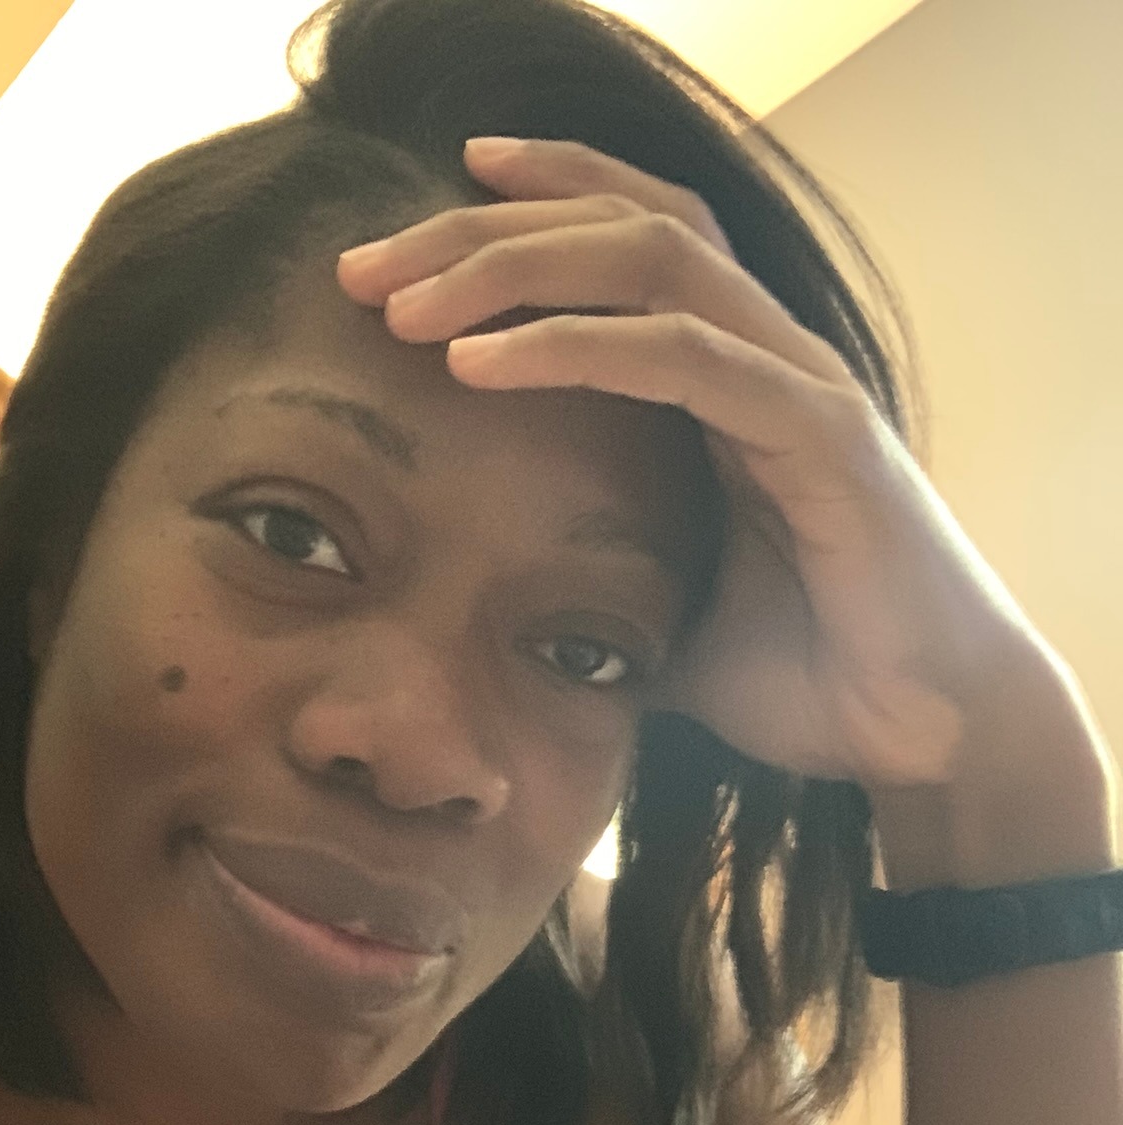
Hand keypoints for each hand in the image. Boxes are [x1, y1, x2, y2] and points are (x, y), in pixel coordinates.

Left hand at [336, 136, 1102, 795]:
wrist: (926, 738)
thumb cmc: (811, 677)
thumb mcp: (664, 625)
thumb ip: (594, 596)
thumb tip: (498, 630)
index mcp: (732, 380)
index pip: (627, 245)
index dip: (523, 217)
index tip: (403, 243)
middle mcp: (767, 357)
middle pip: (624, 225)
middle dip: (485, 231)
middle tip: (367, 267)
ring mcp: (799, 386)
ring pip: (653, 260)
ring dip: (515, 269)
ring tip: (404, 306)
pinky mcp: (821, 440)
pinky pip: (688, 359)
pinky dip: (577, 350)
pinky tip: (480, 365)